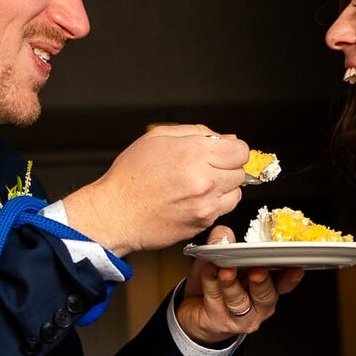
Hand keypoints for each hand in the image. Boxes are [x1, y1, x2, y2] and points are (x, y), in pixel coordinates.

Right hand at [60, 125, 248, 254]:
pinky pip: (222, 211)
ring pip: (236, 193)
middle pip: (240, 172)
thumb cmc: (130, 177)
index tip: (224, 151)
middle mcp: (204, 181)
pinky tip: (192, 199)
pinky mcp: (202, 223)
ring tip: (199, 184)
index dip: (232, 149)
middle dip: (226, 167)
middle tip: (205, 167)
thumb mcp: (158, 138)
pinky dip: (213, 204)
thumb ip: (196, 132)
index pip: (240, 150)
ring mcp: (205, 205)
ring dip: (224, 188)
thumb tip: (224, 138)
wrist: (115, 213)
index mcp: (194, 154)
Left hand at [176, 227, 303, 344]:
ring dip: (232, 284)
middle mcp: (259, 305)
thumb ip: (225, 242)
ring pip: (239, 301)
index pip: (284, 283)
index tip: (295, 268)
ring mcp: (242, 317)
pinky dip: (211, 285)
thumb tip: (224, 235)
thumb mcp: (222, 257)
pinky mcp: (221, 323)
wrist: (193, 309)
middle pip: (266, 295)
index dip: (291, 277)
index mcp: (267, 286)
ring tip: (226, 271)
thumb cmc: (215, 283)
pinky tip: (209, 273)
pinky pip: (216, 302)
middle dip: (262, 282)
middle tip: (257, 271)